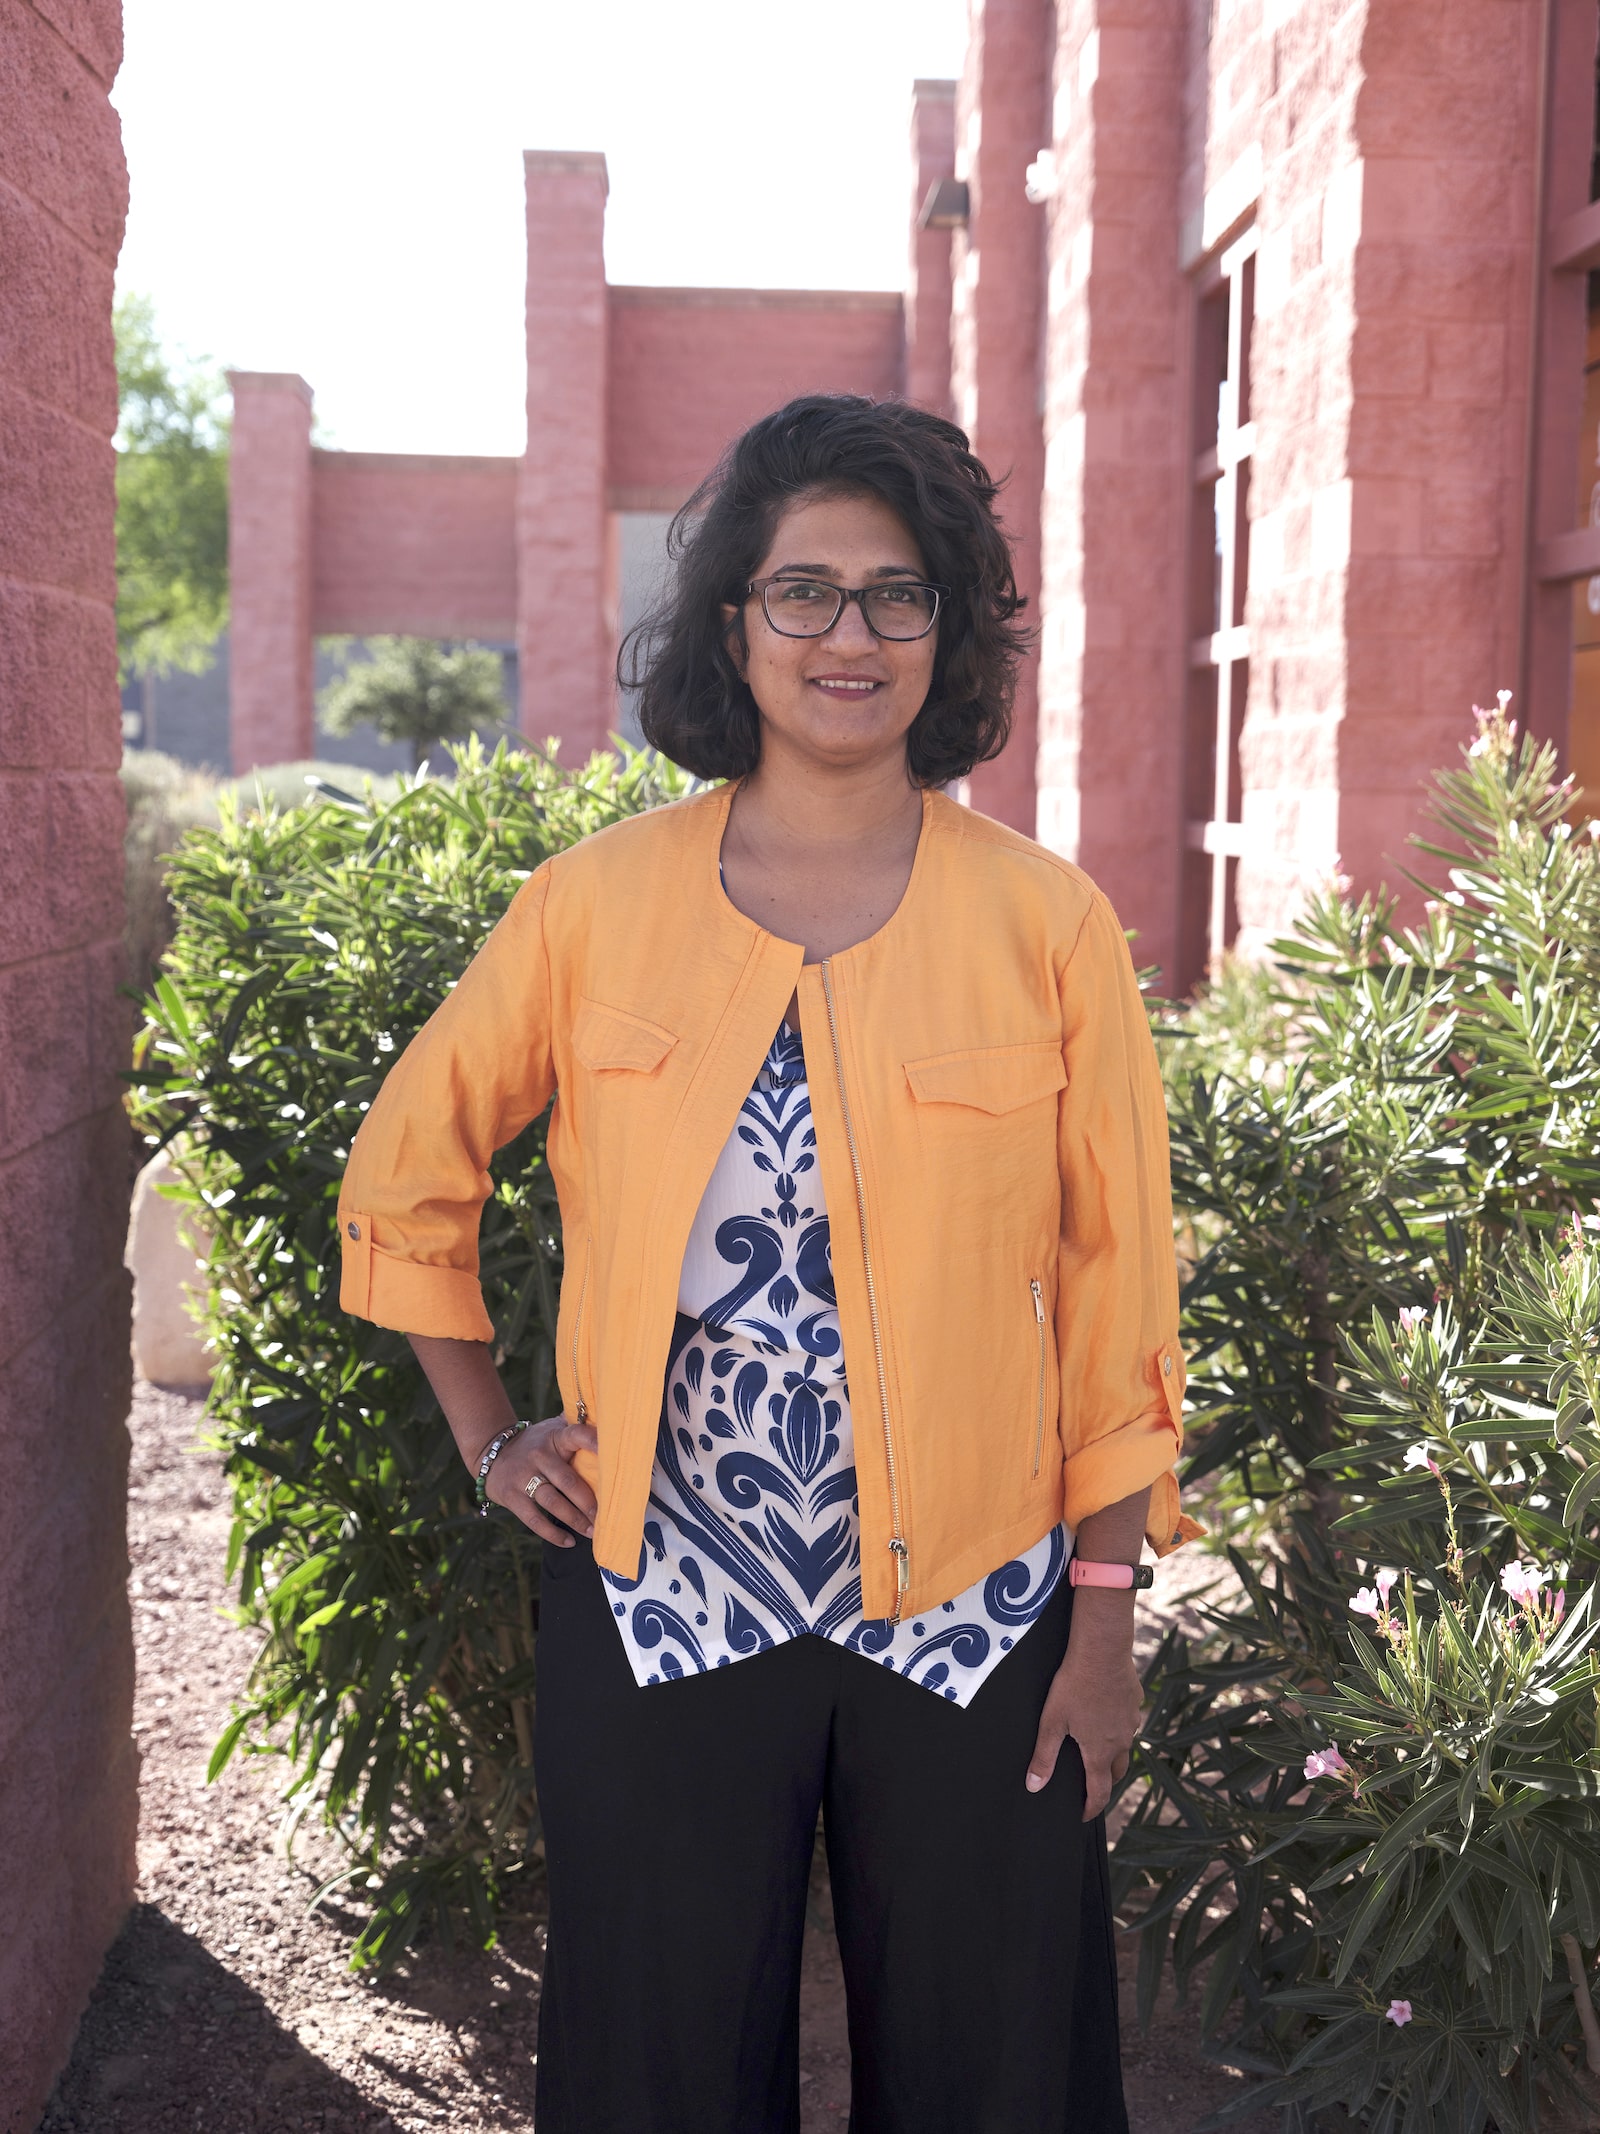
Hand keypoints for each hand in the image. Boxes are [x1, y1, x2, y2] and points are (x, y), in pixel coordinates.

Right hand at [485, 1415, 598, 1547]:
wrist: (492, 1452)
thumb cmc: (536, 1443)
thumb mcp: (553, 1428)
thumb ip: (576, 1423)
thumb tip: (608, 1408)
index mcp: (555, 1437)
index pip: (576, 1435)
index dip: (594, 1442)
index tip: (613, 1454)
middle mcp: (540, 1456)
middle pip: (567, 1481)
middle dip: (588, 1502)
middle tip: (606, 1517)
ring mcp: (524, 1477)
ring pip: (553, 1502)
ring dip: (574, 1520)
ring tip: (593, 1532)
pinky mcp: (512, 1497)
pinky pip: (534, 1519)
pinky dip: (552, 1533)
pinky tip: (569, 1541)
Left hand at [1026, 1600, 1142, 1817]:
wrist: (1102, 1650)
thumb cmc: (1074, 1685)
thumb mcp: (1052, 1722)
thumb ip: (1044, 1756)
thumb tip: (1034, 1787)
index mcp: (1100, 1752)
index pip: (1100, 1792)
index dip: (1091, 1807)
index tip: (1084, 1815)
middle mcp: (1121, 1741)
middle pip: (1116, 1771)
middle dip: (1104, 1782)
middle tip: (1090, 1784)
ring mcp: (1131, 1721)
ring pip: (1124, 1746)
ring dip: (1112, 1753)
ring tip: (1096, 1748)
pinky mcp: (1135, 1701)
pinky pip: (1128, 1721)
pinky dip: (1117, 1725)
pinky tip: (1105, 1712)